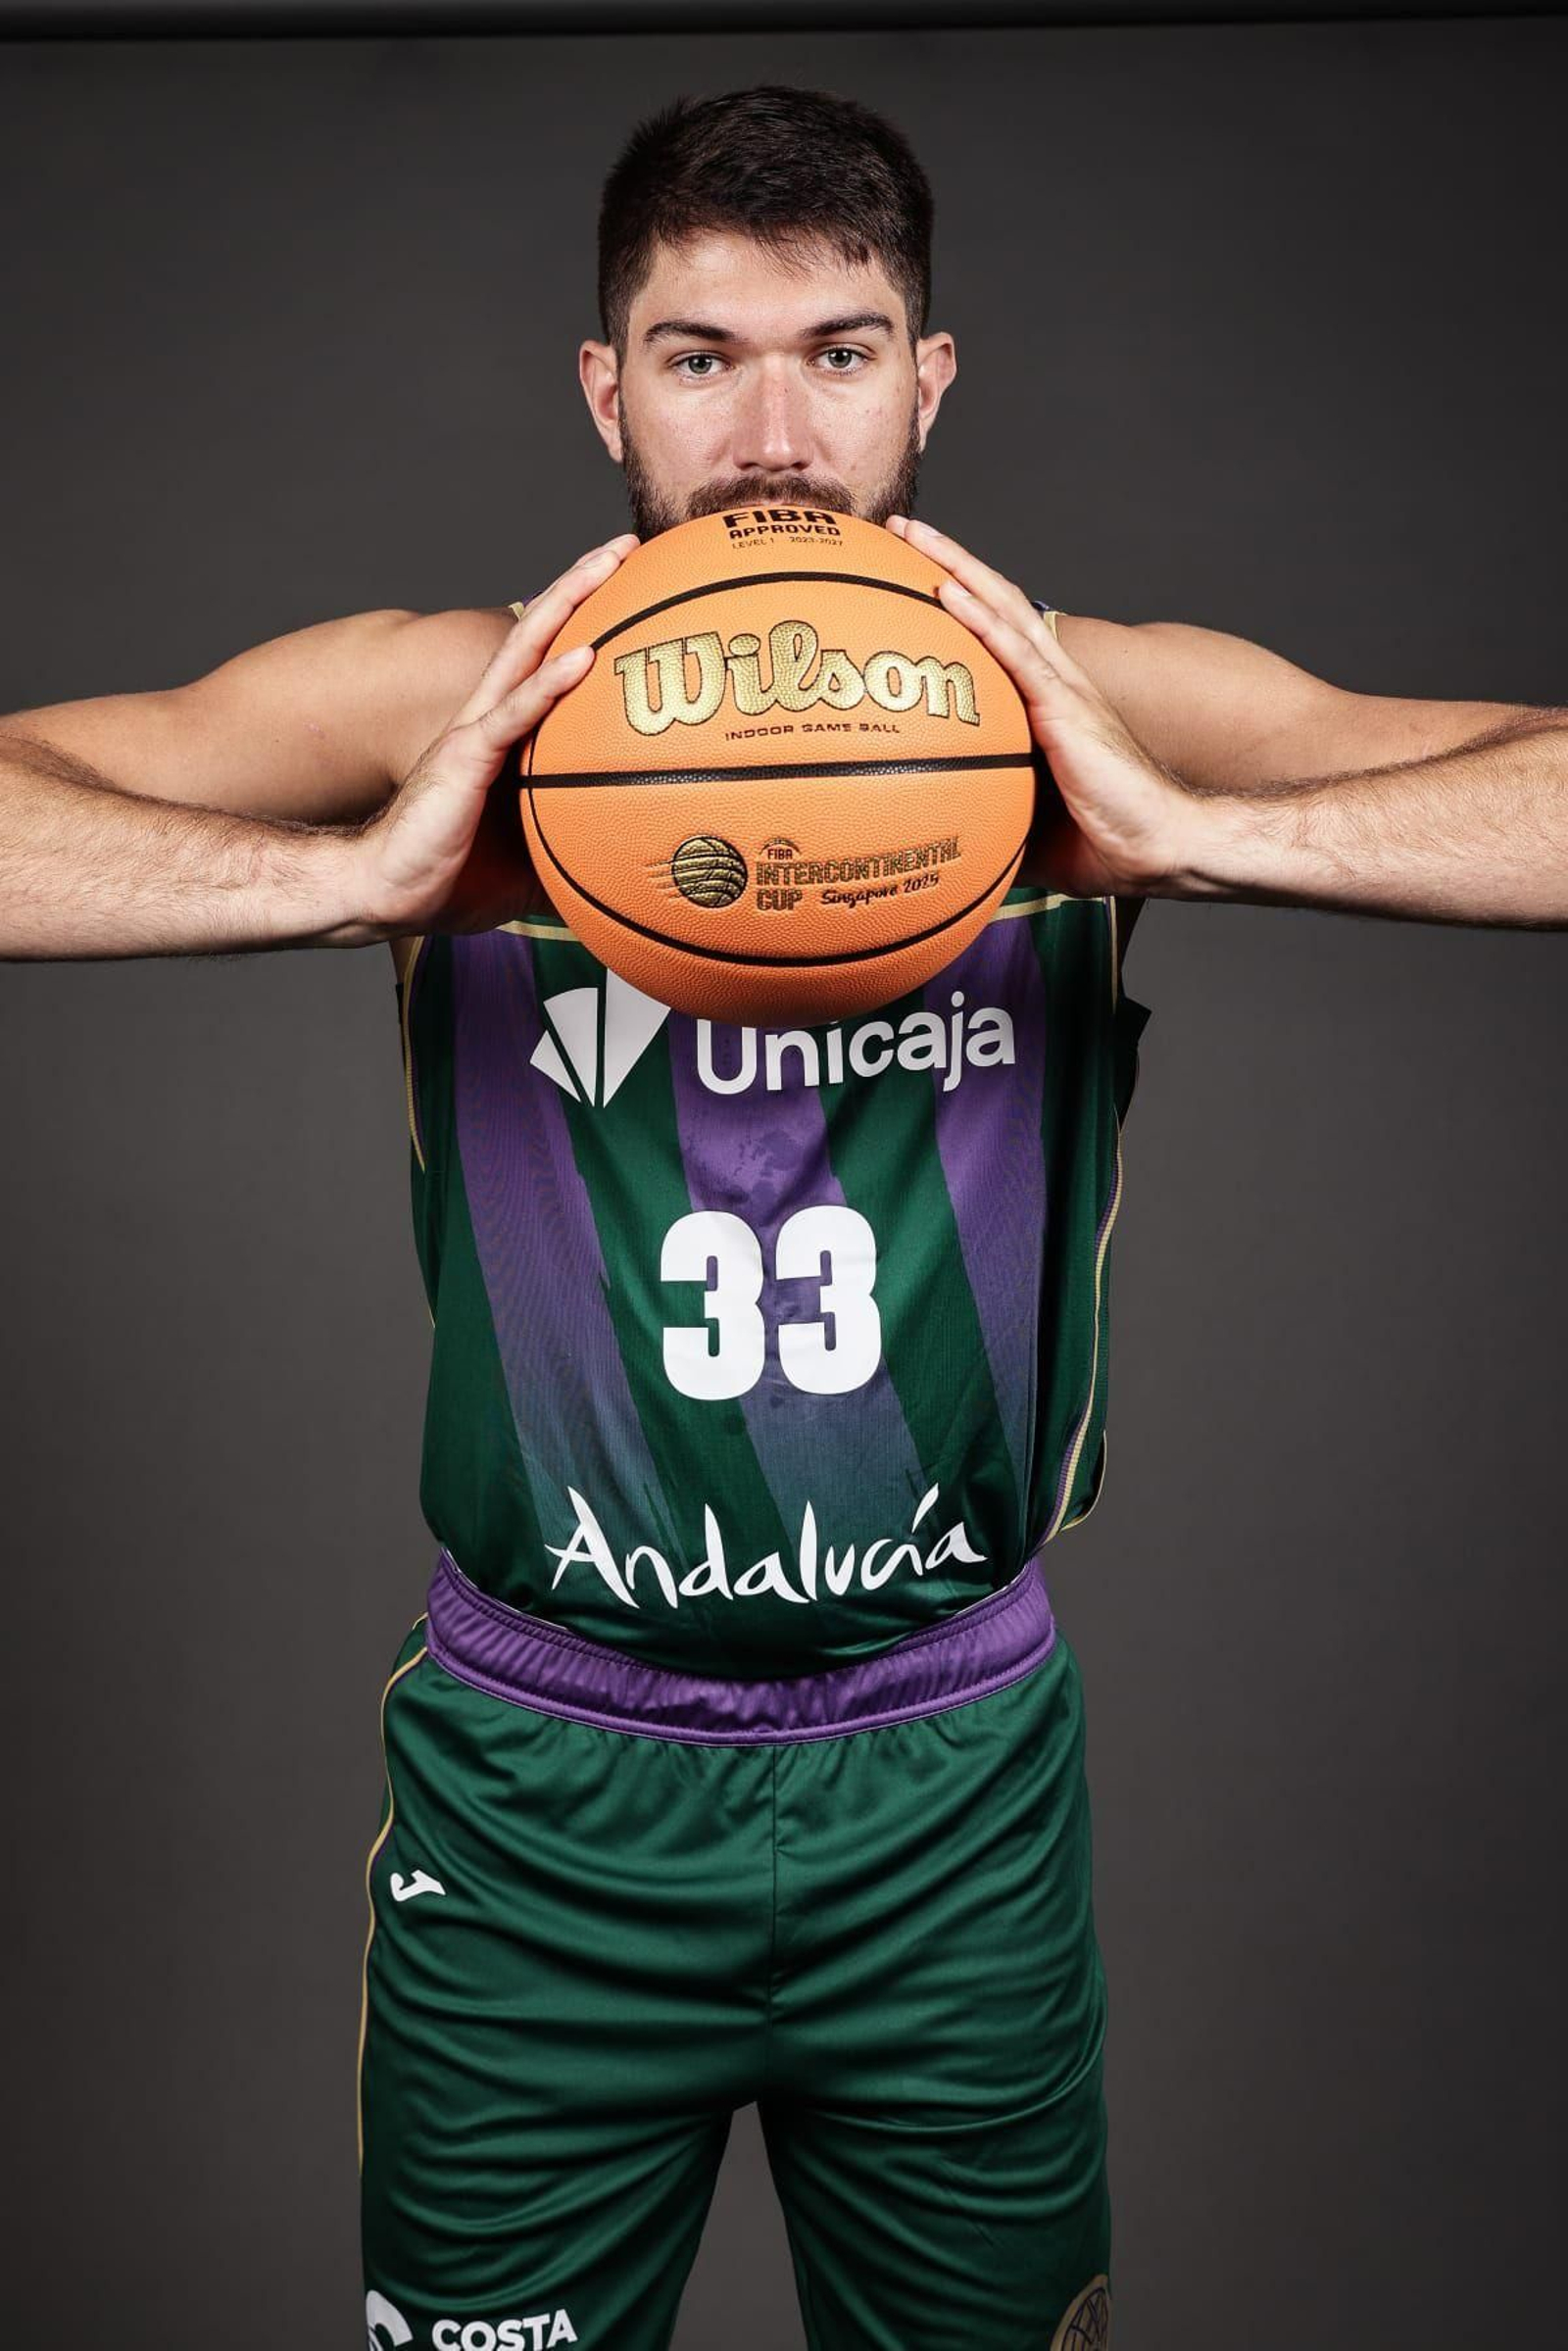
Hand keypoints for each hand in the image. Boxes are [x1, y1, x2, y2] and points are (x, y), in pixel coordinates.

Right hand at [352, 533, 637, 937]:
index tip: (631, 593)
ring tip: (610, 564)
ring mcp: (474, 734)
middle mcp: (488, 721)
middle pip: (541, 635)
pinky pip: (513, 716)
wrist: (386, 894)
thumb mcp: (531, 865)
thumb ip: (573, 851)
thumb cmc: (447, 877)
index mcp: (502, 739)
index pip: (547, 665)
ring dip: (570, 603)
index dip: (584, 624)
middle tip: (627, 547)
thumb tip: (626, 869)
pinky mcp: (463, 759)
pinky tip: (582, 658)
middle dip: (583, 585)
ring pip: (528, 652)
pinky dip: (549, 685)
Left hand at [887, 514, 1192, 897]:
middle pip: (998, 603)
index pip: (1002, 633)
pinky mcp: (1067, 712)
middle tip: (901, 530)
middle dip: (949, 560)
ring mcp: (1064, 691)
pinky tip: (947, 592)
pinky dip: (980, 620)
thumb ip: (988, 816)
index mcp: (1051, 701)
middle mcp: (1057, 682)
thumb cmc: (1104, 840)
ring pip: (1003, 611)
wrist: (1158, 847)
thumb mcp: (1029, 826)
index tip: (914, 573)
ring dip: (956, 568)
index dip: (963, 598)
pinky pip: (1015, 656)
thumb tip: (940, 838)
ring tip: (912, 535)